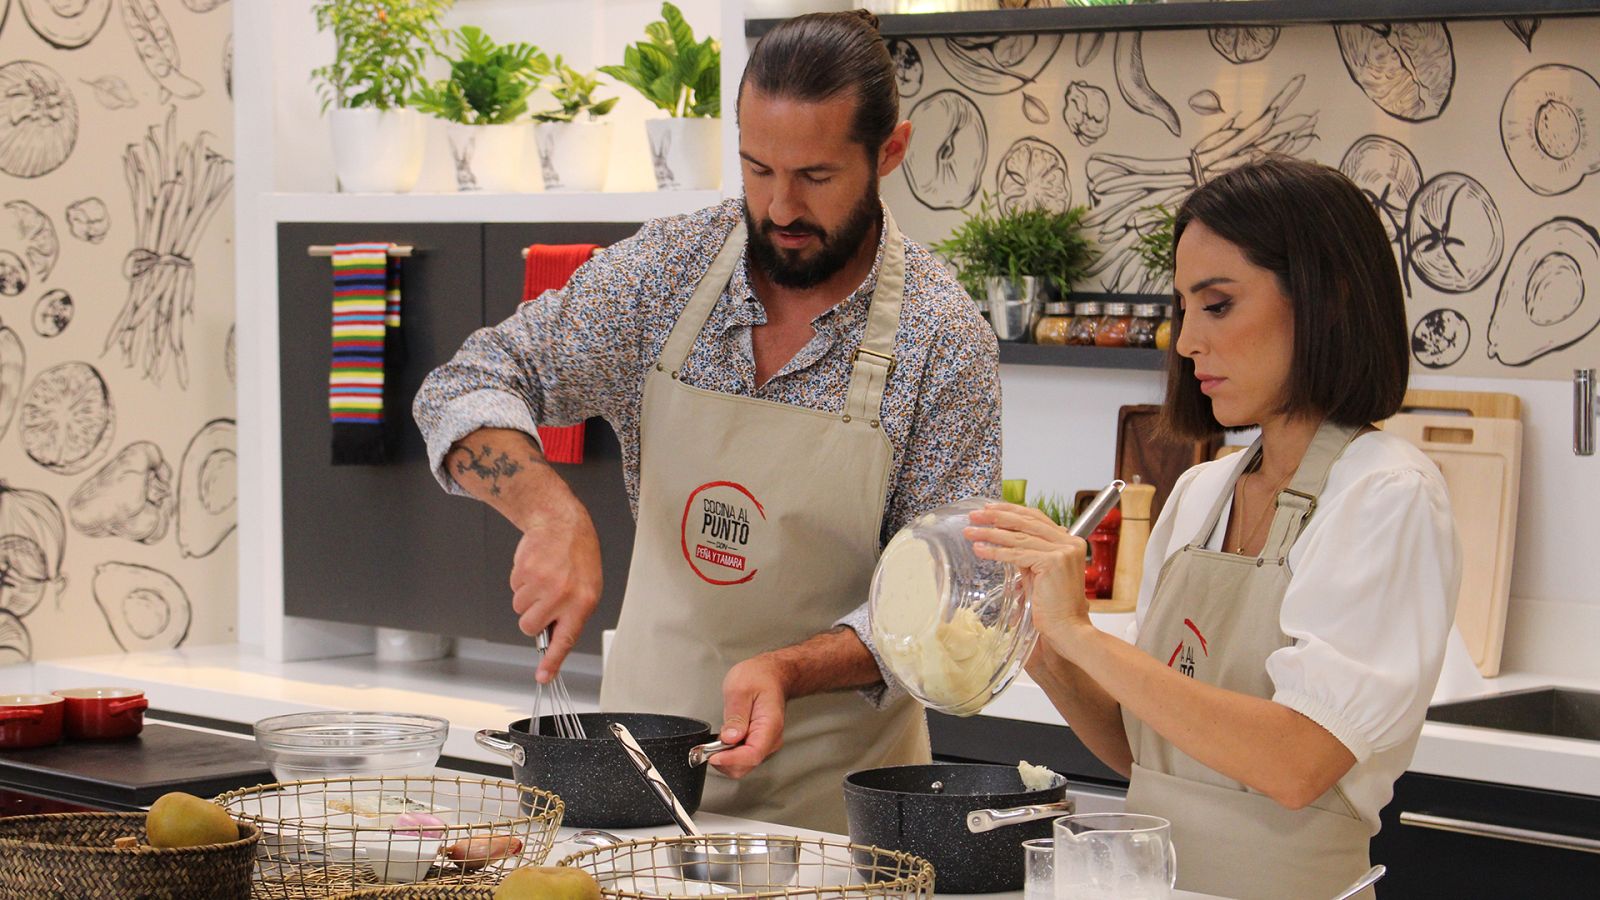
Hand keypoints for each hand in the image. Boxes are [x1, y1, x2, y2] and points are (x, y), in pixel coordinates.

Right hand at [509, 491, 602, 683]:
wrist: (560, 523)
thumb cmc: (577, 556)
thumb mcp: (587, 588)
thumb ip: (571, 615)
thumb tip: (552, 639)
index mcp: (583, 602)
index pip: (565, 640)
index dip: (552, 662)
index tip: (543, 678)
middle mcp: (562, 595)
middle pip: (530, 627)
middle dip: (532, 617)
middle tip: (544, 600)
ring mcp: (542, 583)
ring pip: (519, 609)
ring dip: (527, 597)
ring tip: (544, 578)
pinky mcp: (524, 572)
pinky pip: (514, 590)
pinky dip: (521, 582)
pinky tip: (536, 568)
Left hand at [712, 655, 789, 778]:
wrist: (770, 674)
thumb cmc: (758, 677)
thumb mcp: (740, 689)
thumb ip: (735, 715)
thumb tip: (729, 738)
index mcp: (769, 725)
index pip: (752, 754)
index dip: (730, 759)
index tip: (712, 755)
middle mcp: (770, 739)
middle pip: (746, 765)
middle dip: (724, 760)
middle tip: (706, 746)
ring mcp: (765, 743)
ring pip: (743, 765)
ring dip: (725, 758)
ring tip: (714, 741)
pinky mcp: (758, 743)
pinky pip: (742, 757)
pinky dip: (728, 755)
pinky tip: (721, 742)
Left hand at [965, 502, 1091, 648]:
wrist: (1067, 628)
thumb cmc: (1054, 607)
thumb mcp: (1039, 572)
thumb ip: (1028, 555)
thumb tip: (1005, 541)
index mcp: (1069, 541)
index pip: (1036, 518)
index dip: (1012, 511)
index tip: (990, 508)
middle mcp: (1069, 542)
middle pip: (1026, 522)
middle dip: (997, 517)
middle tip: (975, 516)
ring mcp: (1062, 551)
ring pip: (1018, 537)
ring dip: (990, 533)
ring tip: (970, 531)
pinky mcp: (1052, 562)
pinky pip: (1016, 554)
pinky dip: (995, 551)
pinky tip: (979, 549)